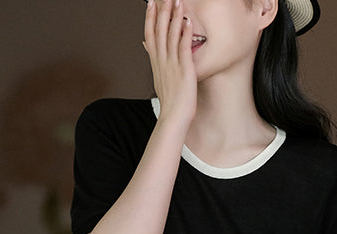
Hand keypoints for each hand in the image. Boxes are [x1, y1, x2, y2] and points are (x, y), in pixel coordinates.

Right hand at [143, 0, 196, 132]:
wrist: (173, 119)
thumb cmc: (170, 103)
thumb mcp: (160, 80)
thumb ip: (156, 63)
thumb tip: (148, 50)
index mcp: (156, 63)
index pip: (150, 35)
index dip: (150, 18)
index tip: (151, 4)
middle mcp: (162, 61)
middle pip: (160, 30)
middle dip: (162, 11)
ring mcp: (172, 65)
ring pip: (172, 35)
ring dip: (174, 17)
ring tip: (177, 1)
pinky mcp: (184, 70)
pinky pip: (184, 48)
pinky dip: (185, 34)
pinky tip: (188, 22)